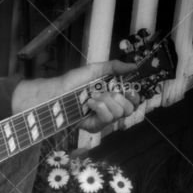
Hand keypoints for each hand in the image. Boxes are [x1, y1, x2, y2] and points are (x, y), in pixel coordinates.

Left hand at [11, 60, 140, 131]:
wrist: (57, 92)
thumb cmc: (73, 82)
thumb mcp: (95, 70)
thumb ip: (114, 67)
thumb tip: (134, 65)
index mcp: (113, 96)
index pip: (133, 101)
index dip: (135, 97)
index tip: (130, 89)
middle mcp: (110, 109)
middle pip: (129, 110)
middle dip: (121, 99)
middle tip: (109, 93)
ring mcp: (102, 119)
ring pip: (118, 114)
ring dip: (107, 102)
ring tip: (93, 96)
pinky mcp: (94, 127)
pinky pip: (106, 119)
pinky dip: (100, 108)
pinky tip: (90, 103)